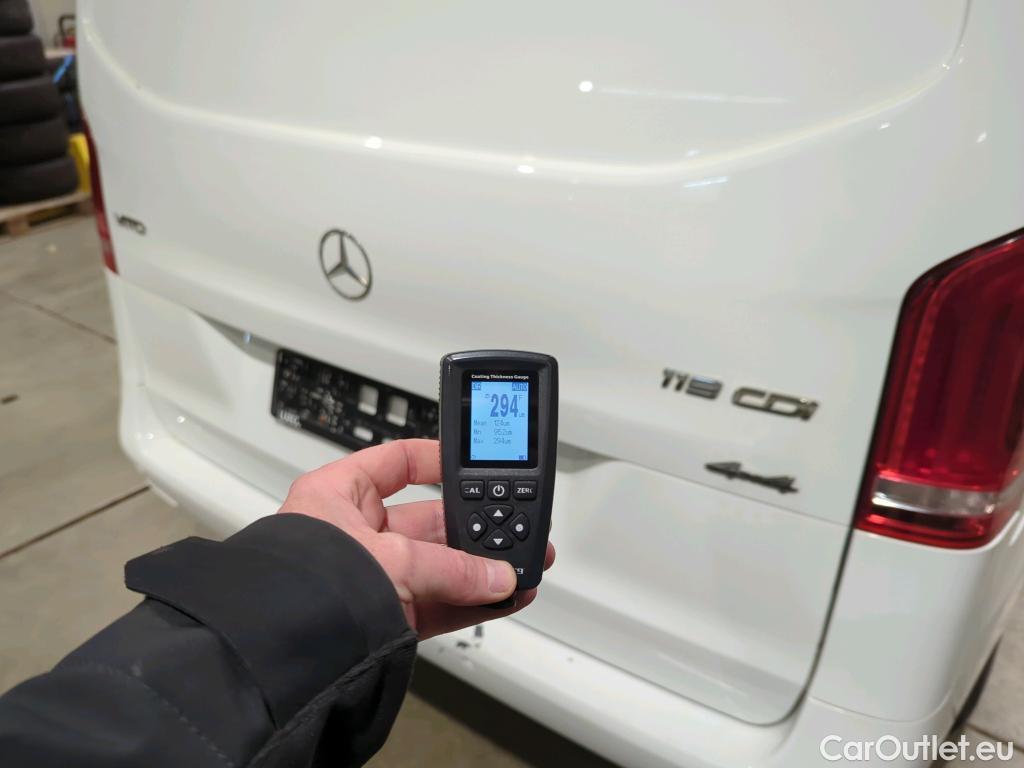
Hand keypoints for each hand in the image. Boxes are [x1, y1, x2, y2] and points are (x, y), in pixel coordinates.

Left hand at [278, 438, 554, 638]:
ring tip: (518, 567)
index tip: (473, 466)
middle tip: (511, 526)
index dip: (436, 460)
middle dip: (473, 527)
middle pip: (428, 520)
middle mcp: (353, 532)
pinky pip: (437, 604)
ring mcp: (370, 576)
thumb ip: (451, 567)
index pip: (396, 463)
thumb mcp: (391, 558)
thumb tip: (497, 576)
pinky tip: (504, 598)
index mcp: (339, 494)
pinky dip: (471, 603)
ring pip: (437, 567)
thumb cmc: (305, 586)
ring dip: (480, 569)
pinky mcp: (383, 617)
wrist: (282, 650)